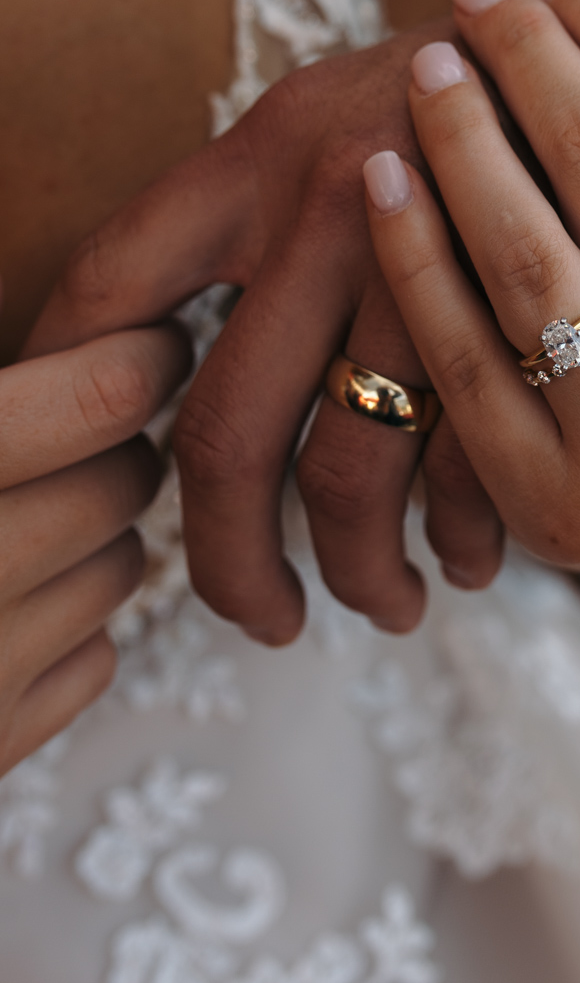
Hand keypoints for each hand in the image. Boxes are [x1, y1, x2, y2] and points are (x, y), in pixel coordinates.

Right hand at [0, 300, 187, 775]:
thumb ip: (14, 399)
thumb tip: (128, 323)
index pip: (113, 387)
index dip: (147, 353)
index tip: (161, 340)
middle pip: (128, 478)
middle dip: (115, 452)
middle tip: (84, 440)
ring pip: (120, 564)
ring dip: (94, 541)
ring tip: (23, 530)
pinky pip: (91, 659)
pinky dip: (67, 633)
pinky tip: (10, 613)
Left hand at [25, 25, 504, 642]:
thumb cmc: (455, 91)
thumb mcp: (328, 107)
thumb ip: (244, 209)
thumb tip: (159, 355)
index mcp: (262, 150)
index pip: (115, 279)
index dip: (66, 381)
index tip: (83, 463)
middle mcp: (330, 204)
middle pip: (226, 433)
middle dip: (228, 560)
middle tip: (259, 614)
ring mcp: (432, 261)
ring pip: (350, 472)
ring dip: (361, 570)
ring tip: (383, 601)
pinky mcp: (525, 305)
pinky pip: (470, 462)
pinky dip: (468, 533)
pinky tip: (472, 553)